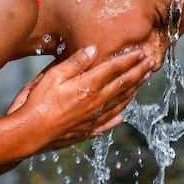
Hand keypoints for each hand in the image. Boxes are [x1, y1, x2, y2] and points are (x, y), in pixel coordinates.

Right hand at [5, 45, 152, 152]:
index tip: (142, 52)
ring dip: (135, 90)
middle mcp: (96, 101)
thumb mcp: (53, 76)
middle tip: (153, 63)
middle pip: (123, 84)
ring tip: (144, 80)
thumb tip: (93, 50)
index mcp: (89, 85)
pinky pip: (109, 121)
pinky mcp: (88, 130)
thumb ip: (75, 63)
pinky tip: (124, 114)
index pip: (115, 69)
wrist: (30, 133)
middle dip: (139, 72)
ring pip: (121, 102)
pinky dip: (120, 115)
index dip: (130, 59)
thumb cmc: (38, 102)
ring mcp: (94, 118)